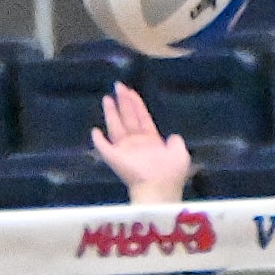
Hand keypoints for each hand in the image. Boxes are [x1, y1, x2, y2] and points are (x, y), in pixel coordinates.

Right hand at [90, 82, 189, 202]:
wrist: (158, 188)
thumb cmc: (170, 172)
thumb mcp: (180, 153)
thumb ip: (176, 142)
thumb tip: (173, 136)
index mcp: (152, 141)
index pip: (142, 117)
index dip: (137, 104)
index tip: (131, 91)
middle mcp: (137, 143)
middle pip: (128, 118)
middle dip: (124, 102)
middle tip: (118, 85)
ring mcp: (124, 150)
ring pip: (116, 127)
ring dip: (111, 113)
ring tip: (107, 98)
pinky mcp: (114, 158)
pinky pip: (103, 147)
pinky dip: (98, 140)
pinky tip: (94, 130)